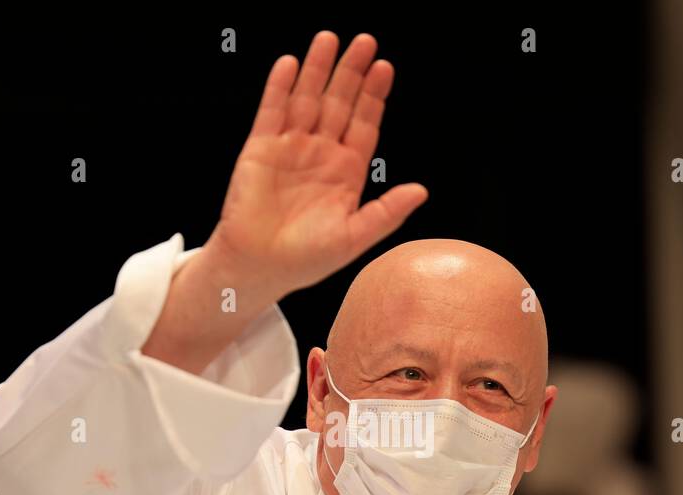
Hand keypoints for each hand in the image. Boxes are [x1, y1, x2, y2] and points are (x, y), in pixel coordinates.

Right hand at [207, 31, 428, 297]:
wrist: (260, 267)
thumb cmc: (306, 259)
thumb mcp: (354, 237)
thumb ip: (387, 212)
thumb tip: (422, 191)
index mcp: (346, 172)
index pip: (364, 125)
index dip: (374, 97)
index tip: (385, 69)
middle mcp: (320, 153)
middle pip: (339, 104)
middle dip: (351, 73)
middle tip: (365, 42)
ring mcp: (290, 148)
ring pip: (307, 100)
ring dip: (317, 70)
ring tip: (330, 39)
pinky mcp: (261, 148)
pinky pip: (272, 111)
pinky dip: (280, 88)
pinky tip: (291, 64)